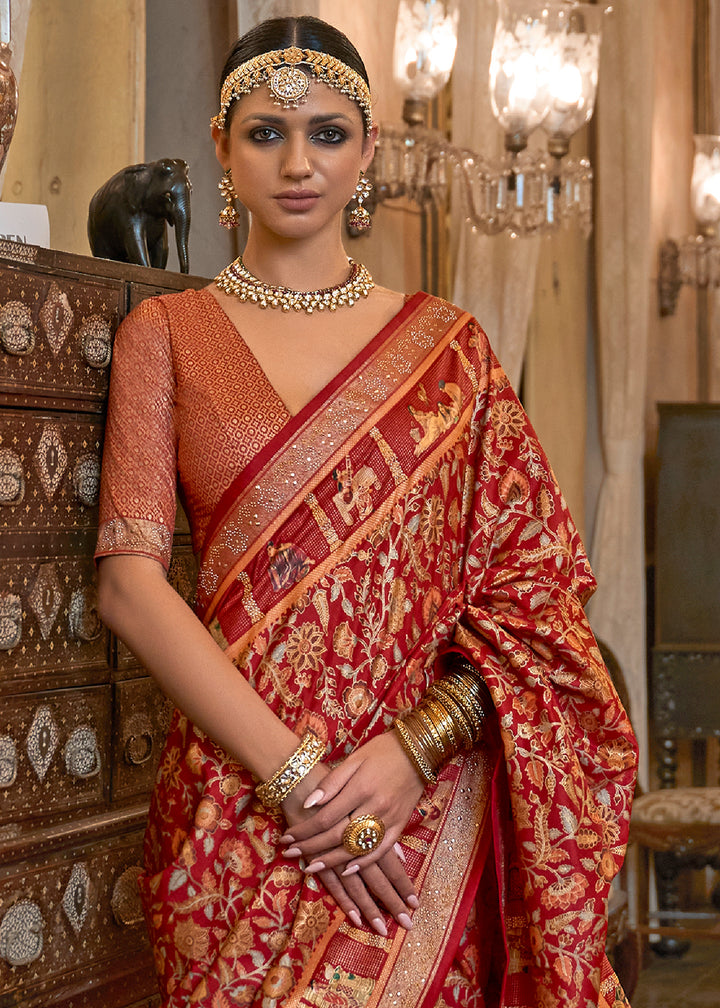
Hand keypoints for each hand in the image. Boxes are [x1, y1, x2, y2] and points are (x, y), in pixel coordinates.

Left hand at [280, 732, 424, 930]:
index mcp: (360, 788)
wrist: (419, 750)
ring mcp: (389, 819)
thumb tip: (309, 803)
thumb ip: (332, 782)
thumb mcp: (355, 758)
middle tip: (290, 854)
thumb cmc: (382, 751)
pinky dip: (364, 862)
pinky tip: (347, 870)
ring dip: (332, 861)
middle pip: (337, 836)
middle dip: (311, 848)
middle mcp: (374, 807)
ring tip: (310, 867)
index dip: (304, 831)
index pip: (325, 818)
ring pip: (356, 848)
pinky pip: (381, 850)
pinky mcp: (400, 825)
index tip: (287, 838)